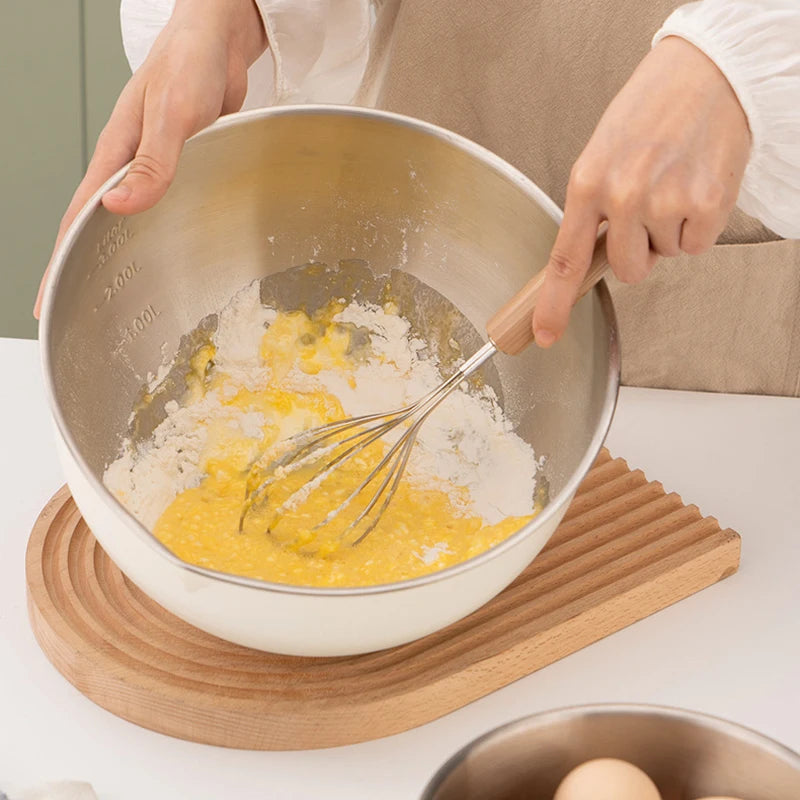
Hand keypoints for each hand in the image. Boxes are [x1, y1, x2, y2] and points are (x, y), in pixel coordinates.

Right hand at [34, 0, 266, 317]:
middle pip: (97, 225)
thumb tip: (119, 206)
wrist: (218, 42)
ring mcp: (153, 166)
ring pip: (130, 218)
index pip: (78, 217)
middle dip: (82, 267)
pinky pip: (161, 205)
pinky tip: (161, 248)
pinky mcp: (179, 165)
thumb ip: (152, 164)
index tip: (47, 299)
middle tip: (77, 309)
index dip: (61, 260)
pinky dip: (154, 231)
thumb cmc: (189, 65)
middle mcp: (129, 164)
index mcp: (116, 155)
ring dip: (119, 253)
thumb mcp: (172, 116)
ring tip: (113, 291)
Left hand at [531, 36, 750, 346]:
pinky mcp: (707, 203)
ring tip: (674, 183)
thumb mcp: (601, 154)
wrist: (707, 72)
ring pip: (664, 256)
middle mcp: (622, 194)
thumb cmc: (651, 111)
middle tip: (650, 203)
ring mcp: (665, 200)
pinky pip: (697, 245)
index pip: (565, 260)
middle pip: (626, 269)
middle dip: (639, 249)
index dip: (554, 304)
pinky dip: (700, 224)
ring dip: (669, 231)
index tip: (545, 334)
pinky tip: (698, 185)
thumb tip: (589, 261)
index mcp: (586, 183)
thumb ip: (592, 209)